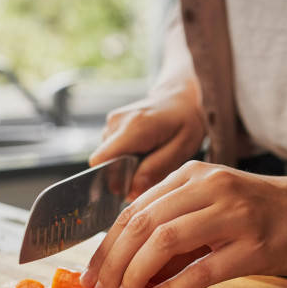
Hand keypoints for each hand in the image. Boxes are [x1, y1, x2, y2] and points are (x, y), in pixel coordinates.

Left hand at [80, 161, 286, 287]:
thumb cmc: (263, 213)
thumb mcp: (212, 207)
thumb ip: (175, 230)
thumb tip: (129, 269)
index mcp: (192, 176)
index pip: (133, 211)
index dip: (107, 245)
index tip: (91, 274)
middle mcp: (208, 188)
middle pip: (142, 224)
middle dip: (112, 262)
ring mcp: (232, 214)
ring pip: (164, 241)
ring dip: (135, 274)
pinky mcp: (253, 246)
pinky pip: (201, 269)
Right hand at [89, 86, 205, 199]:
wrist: (179, 98)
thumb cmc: (185, 122)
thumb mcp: (182, 147)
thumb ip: (156, 169)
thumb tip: (131, 190)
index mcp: (133, 127)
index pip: (101, 161)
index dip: (112, 180)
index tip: (133, 186)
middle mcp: (116, 123)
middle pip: (105, 164)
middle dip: (124, 176)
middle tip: (150, 170)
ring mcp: (111, 123)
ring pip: (109, 160)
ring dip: (126, 167)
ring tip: (150, 157)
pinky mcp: (111, 127)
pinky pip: (112, 152)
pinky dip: (126, 158)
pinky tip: (144, 151)